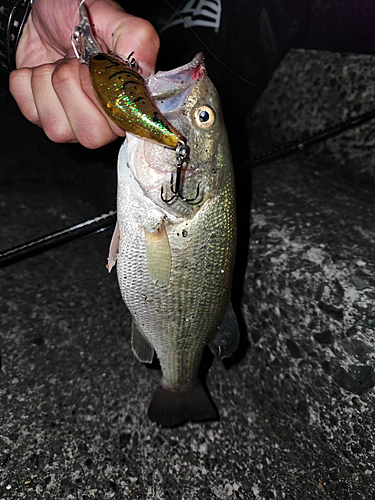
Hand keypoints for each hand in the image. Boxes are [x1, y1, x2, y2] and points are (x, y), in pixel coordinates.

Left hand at [9, 0, 159, 147]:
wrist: (43, 10)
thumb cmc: (81, 18)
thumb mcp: (114, 20)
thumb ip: (138, 42)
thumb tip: (144, 72)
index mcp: (127, 106)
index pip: (125, 124)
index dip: (107, 96)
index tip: (98, 67)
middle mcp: (103, 124)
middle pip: (91, 134)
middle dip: (73, 88)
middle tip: (74, 64)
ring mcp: (71, 127)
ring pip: (58, 128)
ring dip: (49, 84)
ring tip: (57, 66)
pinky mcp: (41, 119)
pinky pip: (30, 113)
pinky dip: (28, 83)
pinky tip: (41, 72)